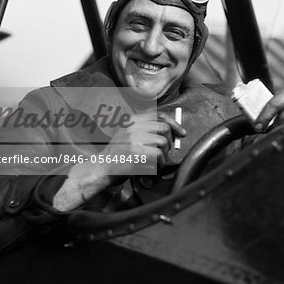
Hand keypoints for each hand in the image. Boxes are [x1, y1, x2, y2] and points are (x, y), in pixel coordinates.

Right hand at [53, 111, 185, 210]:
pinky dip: (161, 163)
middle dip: (170, 141)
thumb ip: (148, 131)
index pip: (160, 115)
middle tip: (167, 152)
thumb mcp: (130, 136)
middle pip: (164, 127)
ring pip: (163, 141)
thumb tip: (174, 131)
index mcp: (132, 120)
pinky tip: (155, 167)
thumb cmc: (119, 155)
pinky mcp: (135, 151)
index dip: (174, 124)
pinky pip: (158, 154)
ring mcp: (133, 137)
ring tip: (159, 162)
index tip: (181, 133)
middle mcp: (132, 126)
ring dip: (165, 154)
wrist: (102, 168)